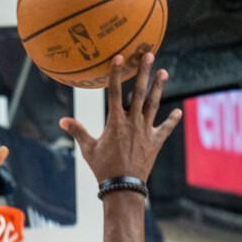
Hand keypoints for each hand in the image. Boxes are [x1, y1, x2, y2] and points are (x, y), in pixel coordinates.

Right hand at [59, 53, 181, 182]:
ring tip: (163, 72)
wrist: (123, 187)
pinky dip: (172, 120)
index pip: (115, 92)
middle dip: (144, 72)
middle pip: (139, 92)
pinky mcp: (155, 141)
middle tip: (148, 54)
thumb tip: (62, 121)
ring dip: (159, 87)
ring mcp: (146, 131)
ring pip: (154, 104)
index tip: (120, 57)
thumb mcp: (88, 149)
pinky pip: (165, 128)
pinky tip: (178, 112)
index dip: (116, 74)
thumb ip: (78, 131)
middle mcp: (133, 122)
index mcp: (115, 122)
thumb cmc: (103, 168)